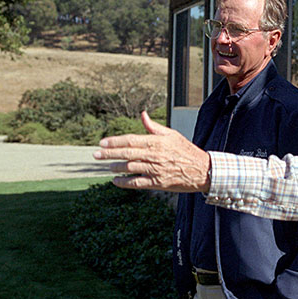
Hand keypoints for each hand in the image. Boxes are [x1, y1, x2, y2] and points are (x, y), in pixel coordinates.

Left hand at [93, 111, 210, 192]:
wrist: (202, 170)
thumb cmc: (186, 151)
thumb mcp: (172, 135)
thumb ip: (154, 127)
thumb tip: (142, 115)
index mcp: (157, 142)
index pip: (131, 140)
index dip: (115, 141)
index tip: (102, 142)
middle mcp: (155, 156)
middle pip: (127, 154)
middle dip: (109, 154)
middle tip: (96, 154)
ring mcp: (155, 170)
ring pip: (130, 168)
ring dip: (116, 167)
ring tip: (107, 165)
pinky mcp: (158, 183)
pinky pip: (137, 183)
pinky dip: (124, 182)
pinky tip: (115, 180)